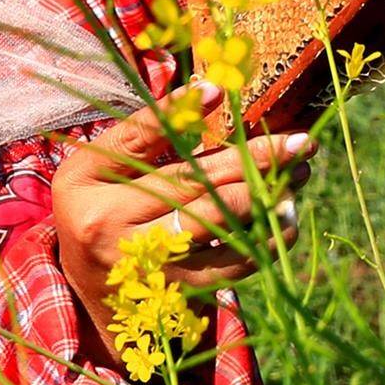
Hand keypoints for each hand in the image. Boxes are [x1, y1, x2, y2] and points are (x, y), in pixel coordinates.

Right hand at [51, 86, 311, 364]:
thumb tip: (211, 90)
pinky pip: (225, 269)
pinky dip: (258, 244)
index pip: (139, 140)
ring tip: (298, 181)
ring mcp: (141, 267)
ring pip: (216, 229)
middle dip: (254, 162)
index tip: (222, 91)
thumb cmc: (102, 204)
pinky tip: (282, 224)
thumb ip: (152, 129)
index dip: (180, 113)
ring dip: (265, 204)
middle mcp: (111, 229)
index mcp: (88, 187)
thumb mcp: (105, 164)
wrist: (83, 283)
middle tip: (302, 144)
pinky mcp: (169, 294)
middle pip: (195, 187)